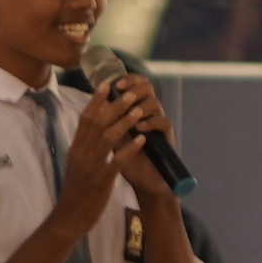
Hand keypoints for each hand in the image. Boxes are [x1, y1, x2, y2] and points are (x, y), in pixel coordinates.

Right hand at [53, 84, 137, 230]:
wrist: (70, 216)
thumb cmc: (76, 191)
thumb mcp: (76, 165)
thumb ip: (83, 147)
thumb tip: (90, 129)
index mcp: (75, 148)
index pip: (84, 119)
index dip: (96, 101)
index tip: (107, 86)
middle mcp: (81, 154)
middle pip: (97, 123)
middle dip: (114, 106)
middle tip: (129, 94)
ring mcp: (91, 166)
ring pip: (108, 137)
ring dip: (124, 121)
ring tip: (138, 110)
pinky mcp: (102, 180)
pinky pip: (117, 160)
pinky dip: (130, 148)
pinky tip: (142, 140)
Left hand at [89, 72, 177, 198]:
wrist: (142, 182)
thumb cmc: (124, 161)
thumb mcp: (111, 139)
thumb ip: (106, 122)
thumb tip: (95, 102)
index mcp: (134, 110)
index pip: (135, 84)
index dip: (127, 79)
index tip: (112, 83)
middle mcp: (147, 113)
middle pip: (147, 87)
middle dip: (134, 87)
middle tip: (122, 91)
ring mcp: (157, 124)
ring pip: (155, 102)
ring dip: (140, 105)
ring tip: (131, 113)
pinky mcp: (166, 137)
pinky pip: (163, 122)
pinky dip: (150, 123)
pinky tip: (139, 129)